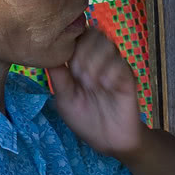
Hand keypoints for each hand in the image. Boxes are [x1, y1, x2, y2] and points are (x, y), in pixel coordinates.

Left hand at [49, 28, 144, 157]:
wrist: (110, 141)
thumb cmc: (85, 119)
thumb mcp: (64, 99)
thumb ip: (58, 76)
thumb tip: (45, 54)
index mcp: (81, 61)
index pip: (76, 35)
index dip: (69, 40)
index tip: (64, 61)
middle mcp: (98, 59)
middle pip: (92, 33)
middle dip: (82, 52)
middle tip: (78, 76)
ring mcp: (115, 66)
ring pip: (107, 43)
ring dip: (95, 61)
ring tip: (90, 83)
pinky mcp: (128, 77)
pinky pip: (121, 63)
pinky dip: (110, 72)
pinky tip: (105, 86)